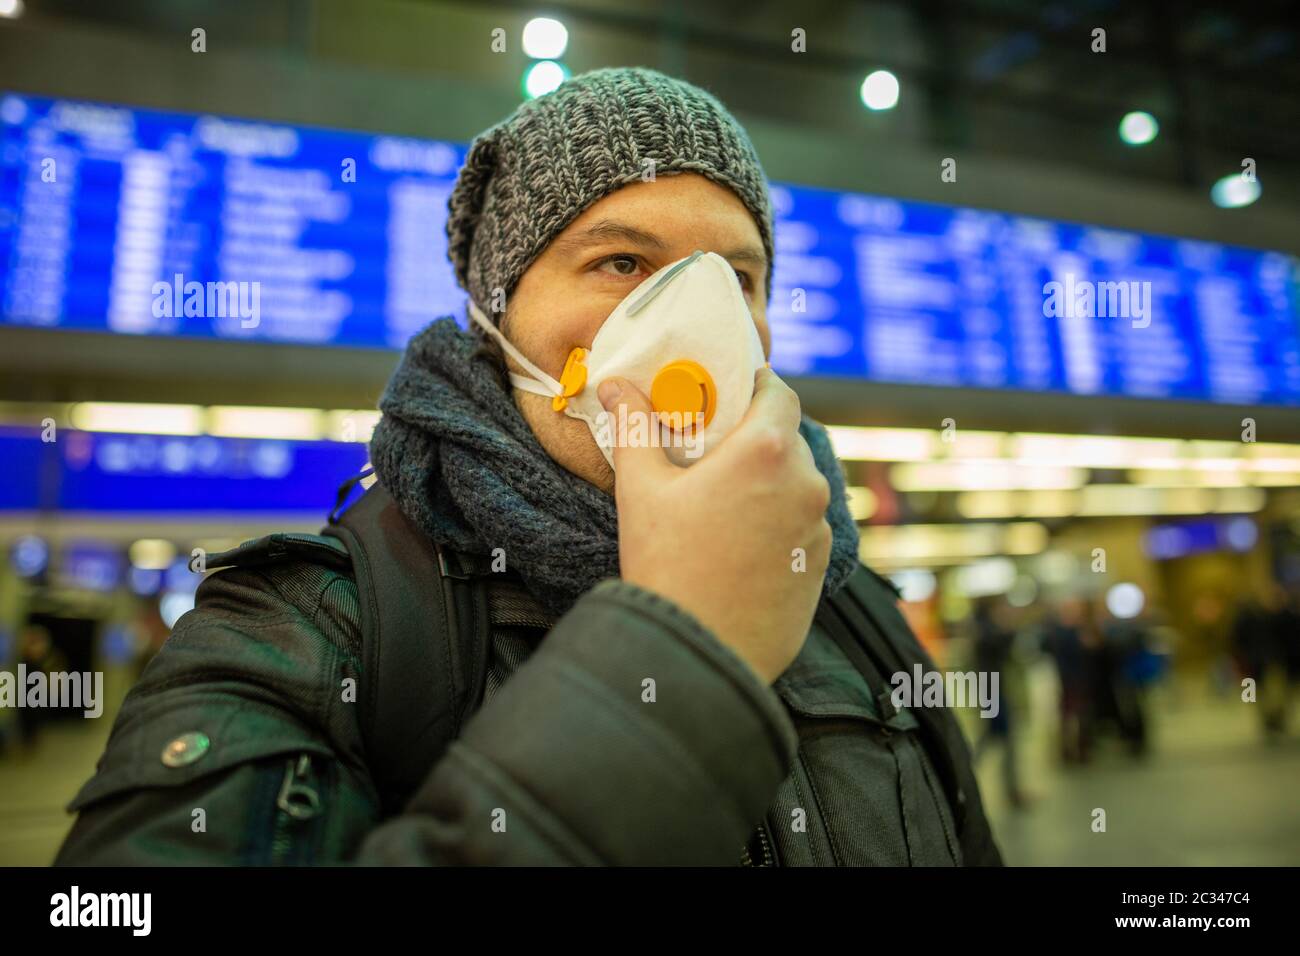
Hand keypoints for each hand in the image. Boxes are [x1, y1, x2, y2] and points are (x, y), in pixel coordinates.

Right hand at [599, 368, 831, 684]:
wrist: (698, 653)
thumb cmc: (666, 565)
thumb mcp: (641, 488)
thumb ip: (634, 427)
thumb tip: (616, 385)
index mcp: (765, 451)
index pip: (779, 392)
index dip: (756, 386)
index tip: (730, 395)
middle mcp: (805, 483)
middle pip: (787, 440)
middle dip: (754, 441)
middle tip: (712, 455)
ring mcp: (819, 527)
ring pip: (796, 485)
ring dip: (768, 485)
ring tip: (722, 507)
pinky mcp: (821, 566)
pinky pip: (803, 527)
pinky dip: (778, 524)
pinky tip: (739, 546)